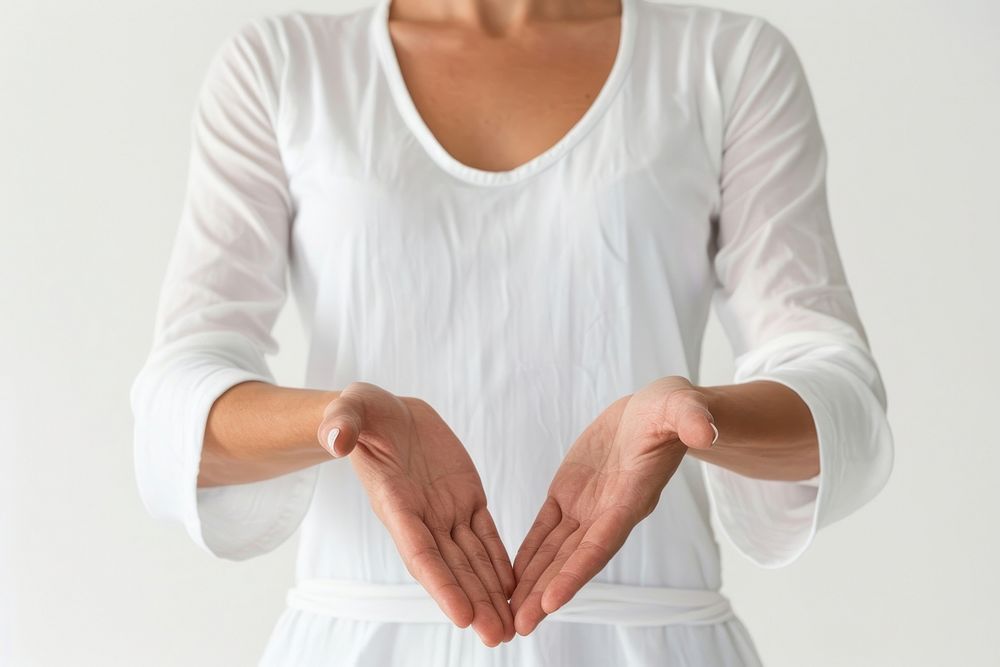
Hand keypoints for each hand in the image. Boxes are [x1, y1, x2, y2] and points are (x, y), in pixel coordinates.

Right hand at [316, 382, 515, 645]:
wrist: (387, 414)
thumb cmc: (362, 413)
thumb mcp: (349, 409)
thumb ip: (342, 424)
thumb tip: (335, 439)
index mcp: (393, 502)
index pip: (419, 551)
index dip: (441, 583)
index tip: (461, 614)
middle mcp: (421, 516)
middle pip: (450, 567)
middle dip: (473, 601)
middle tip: (497, 635)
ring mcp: (445, 510)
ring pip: (472, 559)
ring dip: (489, 593)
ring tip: (509, 627)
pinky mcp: (467, 497)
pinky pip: (487, 535)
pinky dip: (499, 562)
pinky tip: (514, 588)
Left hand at [510, 376, 716, 634]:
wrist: (654, 412)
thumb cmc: (673, 411)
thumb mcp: (683, 407)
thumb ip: (692, 420)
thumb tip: (706, 432)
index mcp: (631, 499)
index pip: (600, 544)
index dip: (576, 572)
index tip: (551, 603)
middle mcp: (607, 512)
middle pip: (572, 560)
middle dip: (545, 593)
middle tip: (519, 626)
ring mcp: (587, 506)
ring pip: (554, 551)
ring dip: (532, 582)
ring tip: (510, 614)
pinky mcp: (568, 493)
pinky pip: (544, 529)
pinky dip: (528, 553)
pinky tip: (512, 577)